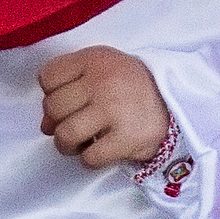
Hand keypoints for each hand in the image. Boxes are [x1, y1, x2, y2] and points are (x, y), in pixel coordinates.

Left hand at [37, 47, 170, 169]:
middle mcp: (102, 81)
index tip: (69, 99)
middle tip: (74, 124)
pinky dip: (90, 159)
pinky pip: (89, 158)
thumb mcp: (102, 68)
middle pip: (52, 108)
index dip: (51, 93)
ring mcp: (114, 110)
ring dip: (68, 145)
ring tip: (81, 141)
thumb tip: (44, 125)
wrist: (175, 102)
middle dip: (56, 122)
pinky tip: (101, 149)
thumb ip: (69, 86)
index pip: (47, 77)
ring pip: (65, 135)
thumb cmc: (129, 86)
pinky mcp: (126, 138)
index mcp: (94, 59)